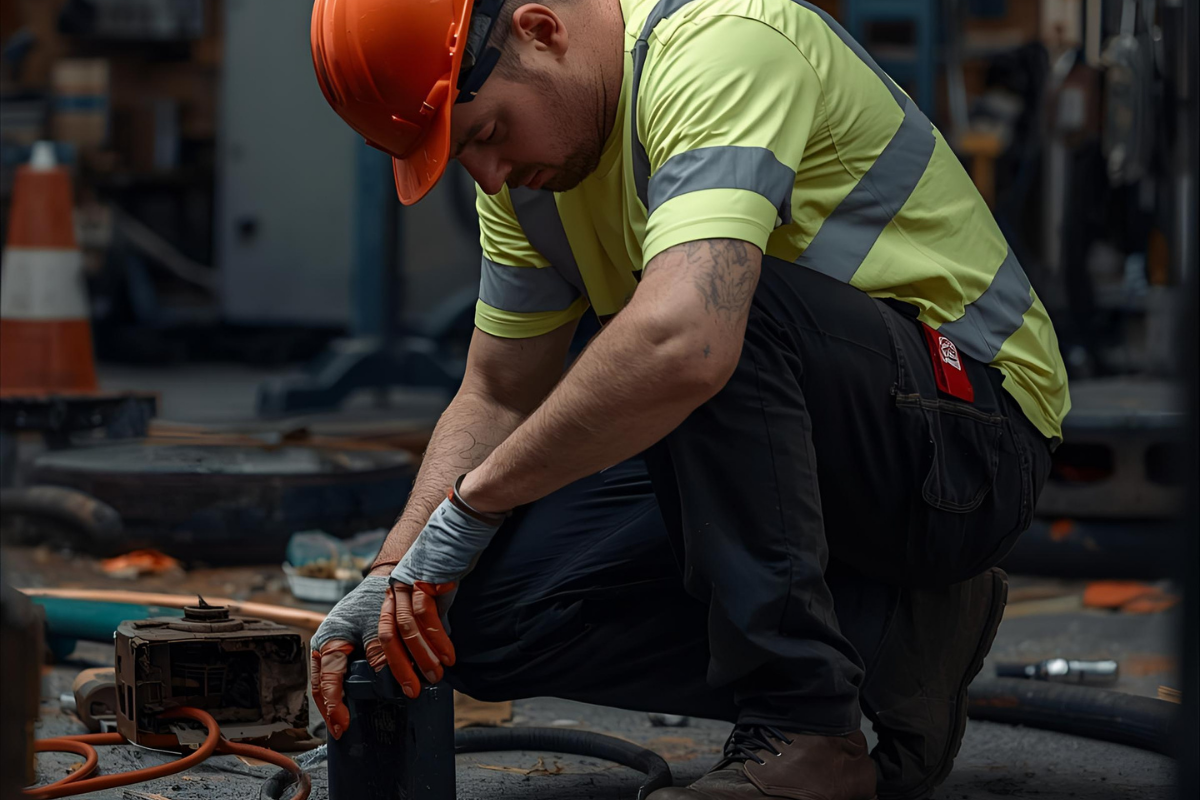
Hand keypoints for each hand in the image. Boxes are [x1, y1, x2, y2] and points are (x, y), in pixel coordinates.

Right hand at [309, 576, 388, 739]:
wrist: (382, 582)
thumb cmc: (377, 601)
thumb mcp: (379, 626)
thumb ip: (379, 651)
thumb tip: (382, 678)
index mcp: (329, 640)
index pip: (327, 681)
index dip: (333, 705)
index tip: (342, 724)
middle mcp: (324, 645)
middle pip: (321, 685)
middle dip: (329, 709)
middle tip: (339, 731)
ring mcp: (331, 647)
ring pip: (326, 681)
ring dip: (333, 702)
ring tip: (341, 724)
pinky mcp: (341, 648)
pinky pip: (336, 673)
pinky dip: (341, 689)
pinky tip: (350, 702)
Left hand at [379, 484, 505, 692]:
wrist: (465, 518)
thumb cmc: (455, 553)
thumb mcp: (438, 587)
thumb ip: (431, 612)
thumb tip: (435, 647)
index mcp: (393, 591)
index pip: (382, 632)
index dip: (389, 660)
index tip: (400, 684)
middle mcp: (394, 586)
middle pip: (385, 636)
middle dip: (397, 668)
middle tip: (412, 692)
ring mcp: (406, 580)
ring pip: (404, 629)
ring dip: (421, 657)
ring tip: (435, 678)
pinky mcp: (423, 575)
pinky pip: (426, 614)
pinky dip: (436, 638)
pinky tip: (448, 655)